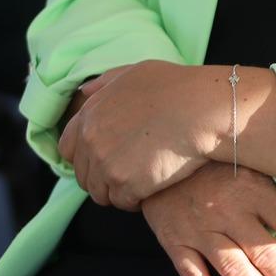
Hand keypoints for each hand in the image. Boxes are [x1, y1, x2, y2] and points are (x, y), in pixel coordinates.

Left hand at [57, 60, 226, 209]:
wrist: (206, 110)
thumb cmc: (179, 87)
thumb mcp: (136, 72)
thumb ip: (106, 83)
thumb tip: (85, 91)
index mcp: (90, 113)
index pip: (68, 148)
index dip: (85, 157)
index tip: (106, 160)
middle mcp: (91, 139)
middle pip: (84, 175)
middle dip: (103, 177)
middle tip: (130, 173)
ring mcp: (106, 164)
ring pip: (101, 193)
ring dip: (118, 191)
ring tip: (143, 182)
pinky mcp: (126, 185)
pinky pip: (123, 202)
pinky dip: (136, 200)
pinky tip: (153, 189)